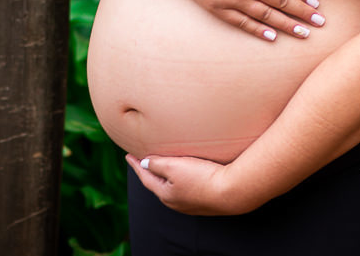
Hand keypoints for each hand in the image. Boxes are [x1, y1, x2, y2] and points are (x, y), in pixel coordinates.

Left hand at [127, 153, 260, 215]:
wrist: (232, 192)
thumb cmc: (202, 177)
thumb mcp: (175, 166)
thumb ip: (157, 164)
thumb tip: (144, 163)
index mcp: (166, 194)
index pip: (146, 178)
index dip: (136, 165)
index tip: (128, 155)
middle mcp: (176, 202)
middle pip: (158, 185)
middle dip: (151, 173)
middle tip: (144, 161)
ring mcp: (191, 204)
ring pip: (173, 188)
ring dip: (167, 177)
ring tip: (165, 167)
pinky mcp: (205, 201)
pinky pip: (187, 189)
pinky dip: (181, 180)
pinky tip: (188, 176)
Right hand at [167, 0, 324, 41]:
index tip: (316, 3)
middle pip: (281, 1)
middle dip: (303, 13)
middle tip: (320, 22)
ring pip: (266, 15)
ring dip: (287, 25)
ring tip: (304, 33)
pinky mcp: (218, 8)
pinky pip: (243, 23)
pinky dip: (259, 30)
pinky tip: (273, 37)